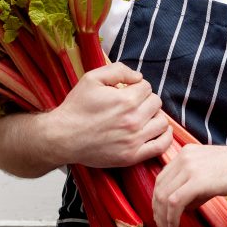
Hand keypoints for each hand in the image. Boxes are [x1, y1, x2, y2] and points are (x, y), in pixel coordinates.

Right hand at [45, 62, 172, 168]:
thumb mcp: (92, 78)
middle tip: (133, 104)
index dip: (137, 87)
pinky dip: (164, 137)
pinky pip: (161, 146)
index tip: (127, 92)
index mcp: (125, 100)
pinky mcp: (132, 156)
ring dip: (154, 117)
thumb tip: (138, 77)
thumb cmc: (76, 108)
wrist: (62, 137)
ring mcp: (134, 140)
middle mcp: (133, 120)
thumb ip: (118, 70)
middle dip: (146, 100)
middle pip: (156, 103)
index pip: (147, 87)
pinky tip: (157, 131)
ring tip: (142, 117)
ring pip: (162, 123)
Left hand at [152, 141, 226, 226]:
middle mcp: (184, 158)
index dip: (158, 201)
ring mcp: (190, 168)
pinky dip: (171, 219)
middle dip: (157, 212)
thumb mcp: (213, 174)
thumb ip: (197, 187)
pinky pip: (175, 202)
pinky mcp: (198, 181)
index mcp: (186, 153)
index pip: (163, 179)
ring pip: (164, 197)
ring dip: (163, 219)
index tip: (161, 217)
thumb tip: (186, 206)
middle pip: (159, 188)